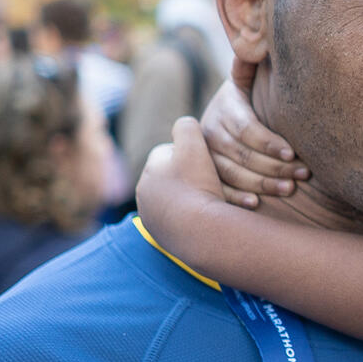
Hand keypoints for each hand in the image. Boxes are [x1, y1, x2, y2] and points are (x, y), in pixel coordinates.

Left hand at [135, 117, 228, 258]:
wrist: (200, 233)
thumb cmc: (198, 186)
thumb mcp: (194, 145)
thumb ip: (187, 126)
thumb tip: (184, 124)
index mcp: (150, 168)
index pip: (172, 151)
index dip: (195, 154)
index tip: (211, 163)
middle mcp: (144, 193)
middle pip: (175, 177)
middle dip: (194, 178)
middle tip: (218, 183)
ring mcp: (152, 218)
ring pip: (177, 201)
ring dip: (193, 200)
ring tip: (217, 202)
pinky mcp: (162, 238)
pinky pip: (180, 222)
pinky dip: (192, 219)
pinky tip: (209, 219)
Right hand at [200, 61, 307, 206]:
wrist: (220, 120)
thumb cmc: (248, 101)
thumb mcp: (248, 82)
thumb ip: (252, 66)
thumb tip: (258, 34)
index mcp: (225, 108)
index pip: (247, 128)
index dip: (269, 142)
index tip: (293, 152)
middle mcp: (210, 132)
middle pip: (242, 154)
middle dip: (275, 166)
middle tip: (302, 174)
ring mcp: (205, 155)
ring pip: (231, 173)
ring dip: (262, 184)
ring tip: (290, 189)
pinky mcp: (204, 175)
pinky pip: (218, 189)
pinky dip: (235, 197)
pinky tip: (255, 203)